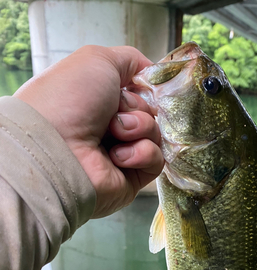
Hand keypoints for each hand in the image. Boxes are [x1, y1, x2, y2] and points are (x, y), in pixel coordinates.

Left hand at [15, 45, 163, 217]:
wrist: (55, 147)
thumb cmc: (68, 100)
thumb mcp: (97, 60)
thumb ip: (129, 59)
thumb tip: (150, 71)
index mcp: (100, 101)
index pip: (139, 92)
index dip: (143, 87)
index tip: (138, 84)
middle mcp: (110, 128)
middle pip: (150, 112)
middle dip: (137, 108)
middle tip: (115, 113)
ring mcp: (122, 154)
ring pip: (156, 134)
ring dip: (140, 128)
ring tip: (115, 133)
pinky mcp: (132, 178)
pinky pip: (156, 160)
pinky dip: (142, 153)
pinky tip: (118, 156)